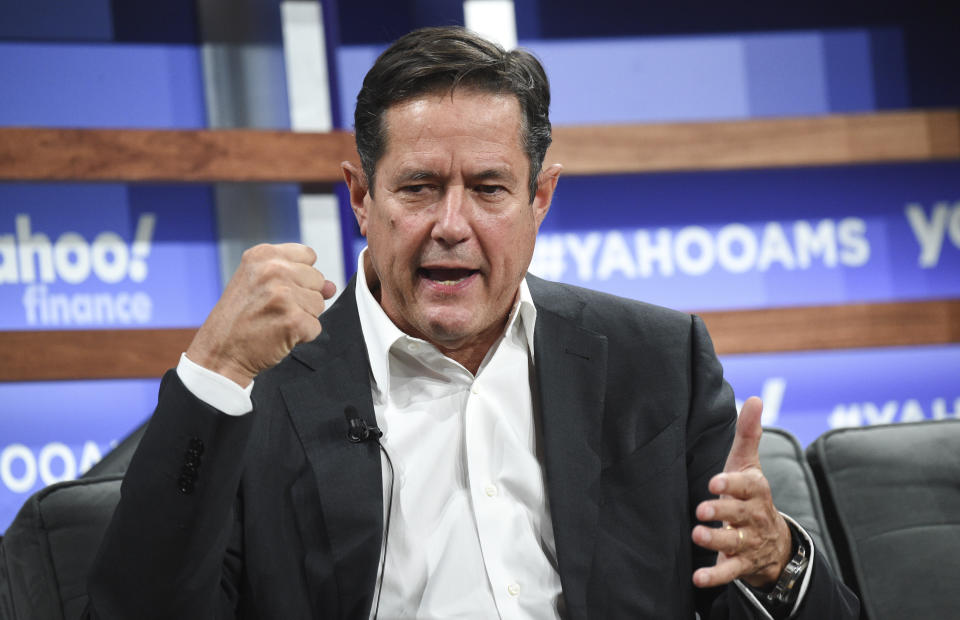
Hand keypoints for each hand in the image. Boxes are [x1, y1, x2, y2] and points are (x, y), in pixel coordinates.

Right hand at [186, 243, 336, 386]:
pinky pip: (316, 327)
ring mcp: (285, 295)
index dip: (300, 276)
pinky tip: (279, 335)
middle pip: (318, 279)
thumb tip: (331, 286)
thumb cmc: (239, 319)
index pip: (308, 255)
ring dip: (302, 317)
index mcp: (263, 255)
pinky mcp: (294, 320)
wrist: (219, 353)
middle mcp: (274, 270)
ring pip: (319, 304)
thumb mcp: (259, 285)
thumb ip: (297, 278)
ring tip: (275, 321)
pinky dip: (302, 336)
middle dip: (303, 297)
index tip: (279, 289)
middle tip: (273, 309)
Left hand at [691, 397, 791, 588]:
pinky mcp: (741, 564)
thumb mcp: (749, 465)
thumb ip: (749, 434)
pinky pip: (730, 572)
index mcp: (755, 491)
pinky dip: (714, 577)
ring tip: (697, 535)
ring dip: (716, 540)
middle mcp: (753, 517)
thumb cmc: (750, 495)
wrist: (774, 542)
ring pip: (734, 542)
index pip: (746, 486)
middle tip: (701, 509)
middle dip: (722, 512)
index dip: (731, 484)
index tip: (715, 481)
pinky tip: (697, 578)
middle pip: (739, 514)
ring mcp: (748, 542)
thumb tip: (754, 398)